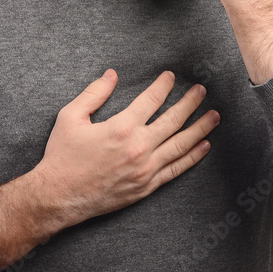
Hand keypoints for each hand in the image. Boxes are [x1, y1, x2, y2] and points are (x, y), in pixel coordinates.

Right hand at [31, 69, 218, 226]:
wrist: (58, 197)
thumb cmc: (62, 156)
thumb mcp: (70, 117)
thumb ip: (94, 93)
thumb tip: (112, 74)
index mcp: (121, 127)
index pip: (151, 100)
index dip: (163, 85)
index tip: (171, 76)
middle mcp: (138, 148)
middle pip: (173, 120)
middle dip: (190, 102)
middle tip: (202, 90)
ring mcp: (145, 169)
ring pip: (181, 145)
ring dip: (200, 128)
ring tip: (214, 116)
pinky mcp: (146, 187)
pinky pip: (176, 170)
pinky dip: (192, 157)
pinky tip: (204, 146)